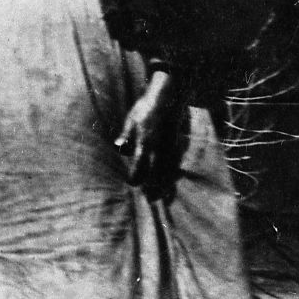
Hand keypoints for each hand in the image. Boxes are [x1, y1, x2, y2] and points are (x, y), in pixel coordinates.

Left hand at [116, 70, 181, 189]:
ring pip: (169, 172)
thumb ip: (126, 136)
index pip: (141, 163)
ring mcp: (172, 148)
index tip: (132, 183)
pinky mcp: (179, 147)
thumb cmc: (147, 109)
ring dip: (165, 186)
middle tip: (150, 200)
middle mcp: (162, 147)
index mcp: (147, 140)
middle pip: (158, 172)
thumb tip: (120, 148)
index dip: (137, 175)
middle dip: (154, 187)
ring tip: (160, 198)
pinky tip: (170, 184)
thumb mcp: (132, 119)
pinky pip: (176, 166)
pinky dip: (173, 177)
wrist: (171, 98)